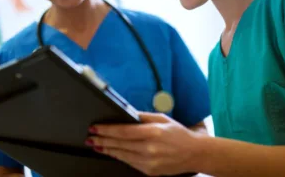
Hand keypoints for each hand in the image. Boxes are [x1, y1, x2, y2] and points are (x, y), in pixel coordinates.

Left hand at [86, 112, 205, 175]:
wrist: (194, 153)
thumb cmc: (178, 133)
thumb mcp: (163, 118)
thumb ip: (144, 116)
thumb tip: (127, 113)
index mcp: (153, 132)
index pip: (124, 131)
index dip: (107, 130)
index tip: (96, 127)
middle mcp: (150, 148)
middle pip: (120, 144)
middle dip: (103, 140)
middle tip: (90, 137)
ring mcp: (149, 162)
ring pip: (122, 155)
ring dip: (107, 150)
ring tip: (96, 145)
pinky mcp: (150, 171)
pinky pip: (130, 163)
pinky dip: (119, 157)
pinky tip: (111, 152)